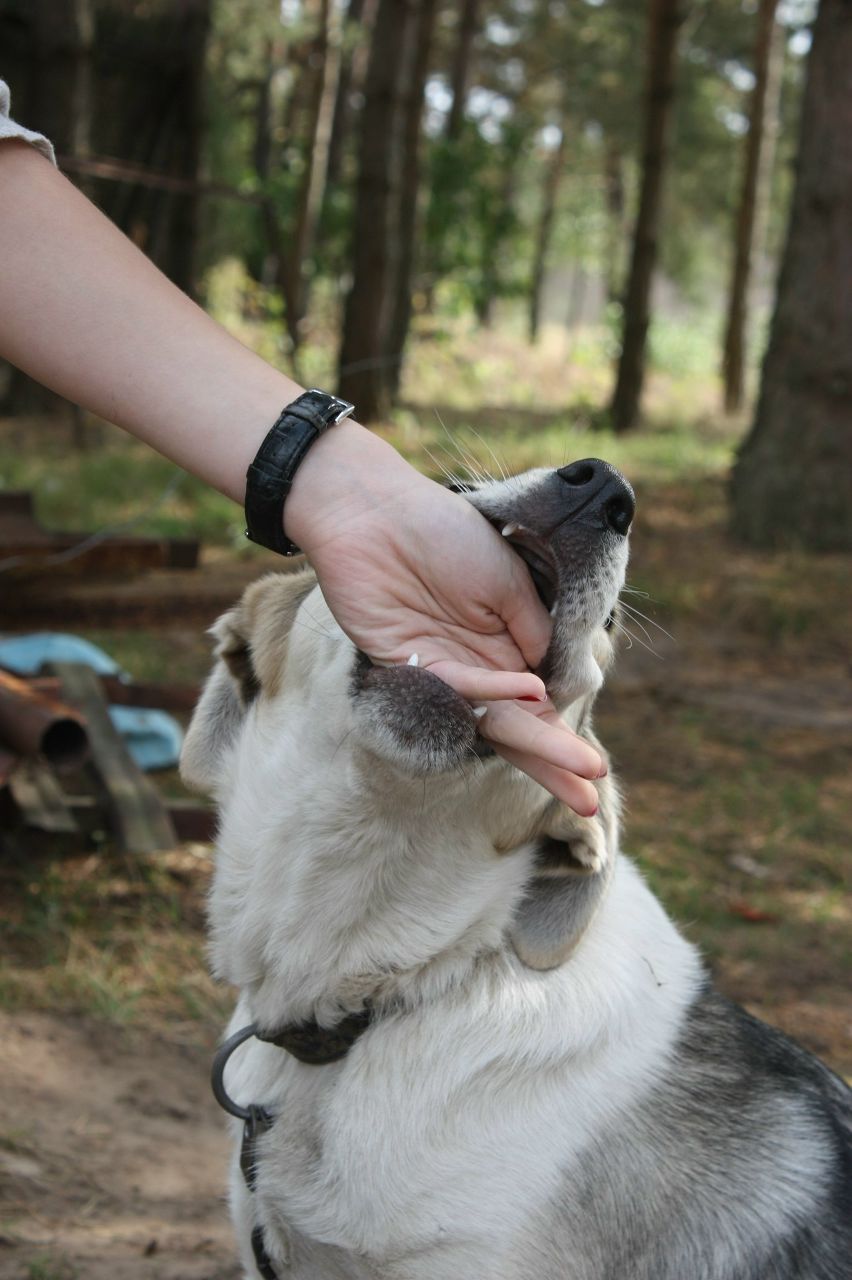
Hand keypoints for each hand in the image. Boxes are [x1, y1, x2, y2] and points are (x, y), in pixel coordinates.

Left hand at [285, 423, 603, 814]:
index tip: (593, 771)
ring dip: (535, 745)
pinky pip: (454, 685)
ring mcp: (440, 669)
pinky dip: (492, 689)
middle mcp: (473, 667)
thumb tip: (553, 685)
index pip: (534, 709)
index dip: (561, 740)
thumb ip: (532, 632)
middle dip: (554, 762)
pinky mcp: (403, 664)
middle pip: (515, 728)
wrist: (375, 511)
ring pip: (490, 721)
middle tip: (590, 801)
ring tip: (580, 768)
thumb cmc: (443, 533)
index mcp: (501, 648)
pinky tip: (532, 693)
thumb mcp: (508, 581)